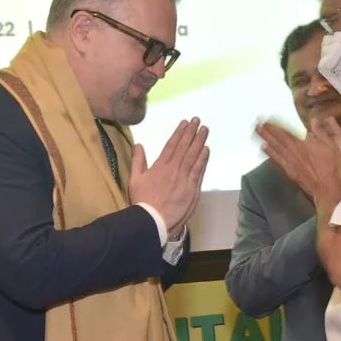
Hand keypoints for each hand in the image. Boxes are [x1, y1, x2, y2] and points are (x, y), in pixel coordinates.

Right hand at [128, 117, 209, 231]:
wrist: (153, 219)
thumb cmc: (142, 201)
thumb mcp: (134, 179)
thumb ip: (137, 161)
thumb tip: (138, 145)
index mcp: (160, 166)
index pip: (172, 145)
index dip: (179, 132)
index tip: (185, 122)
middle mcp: (174, 169)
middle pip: (185, 147)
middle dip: (192, 133)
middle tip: (198, 121)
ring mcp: (184, 178)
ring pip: (193, 156)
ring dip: (199, 142)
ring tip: (205, 130)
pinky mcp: (192, 189)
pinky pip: (198, 171)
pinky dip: (203, 159)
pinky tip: (206, 150)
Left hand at [256, 117, 340, 205]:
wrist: (330, 191)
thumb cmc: (336, 168)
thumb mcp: (338, 145)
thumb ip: (326, 131)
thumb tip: (315, 120)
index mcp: (305, 143)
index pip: (287, 131)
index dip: (276, 125)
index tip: (267, 118)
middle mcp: (295, 151)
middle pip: (278, 139)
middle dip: (267, 130)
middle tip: (256, 123)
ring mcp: (291, 163)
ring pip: (275, 148)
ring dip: (265, 138)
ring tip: (257, 131)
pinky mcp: (291, 172)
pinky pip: (278, 160)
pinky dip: (270, 153)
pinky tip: (264, 148)